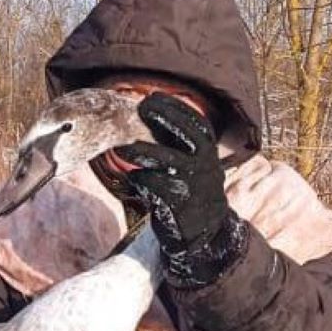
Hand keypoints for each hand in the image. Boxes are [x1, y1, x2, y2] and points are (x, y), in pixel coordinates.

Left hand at [114, 93, 245, 287]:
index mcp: (209, 153)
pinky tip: (132, 178)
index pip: (196, 122)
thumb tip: (147, 117)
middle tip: (141, 109)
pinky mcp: (180, 203)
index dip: (175, 107)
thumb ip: (176, 146)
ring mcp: (194, 184)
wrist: (203, 233)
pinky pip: (154, 185)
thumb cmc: (190, 191)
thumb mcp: (192, 165)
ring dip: (141, 150)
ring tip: (123, 148)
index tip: (153, 97)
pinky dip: (139, 179)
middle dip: (163, 117)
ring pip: (166, 159)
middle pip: (186, 133)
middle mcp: (205, 165)